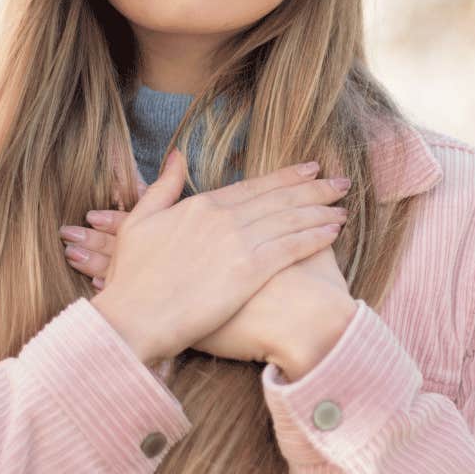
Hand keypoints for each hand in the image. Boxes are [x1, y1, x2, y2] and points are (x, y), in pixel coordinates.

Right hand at [78, 148, 352, 366]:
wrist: (133, 318)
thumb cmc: (131, 279)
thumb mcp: (138, 222)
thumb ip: (162, 187)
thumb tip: (176, 155)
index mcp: (200, 205)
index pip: (253, 186)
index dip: (285, 177)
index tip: (309, 169)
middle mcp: (224, 218)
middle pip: (279, 198)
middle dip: (314, 187)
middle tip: (341, 181)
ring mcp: (238, 243)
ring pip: (290, 219)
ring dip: (320, 209)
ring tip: (343, 203)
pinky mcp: (249, 272)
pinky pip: (291, 248)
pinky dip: (315, 236)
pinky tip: (334, 230)